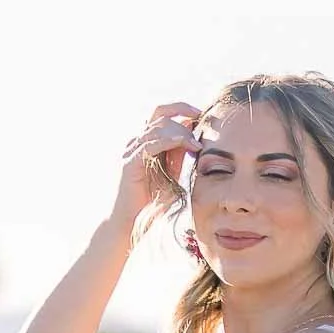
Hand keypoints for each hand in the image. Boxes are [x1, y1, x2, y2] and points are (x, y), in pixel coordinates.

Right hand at [112, 100, 203, 227]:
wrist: (133, 222)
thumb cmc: (152, 203)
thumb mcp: (172, 175)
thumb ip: (179, 157)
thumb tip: (193, 139)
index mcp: (148, 143)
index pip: (163, 115)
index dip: (182, 110)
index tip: (203, 115)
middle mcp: (138, 142)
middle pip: (160, 114)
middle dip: (183, 114)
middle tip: (203, 124)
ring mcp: (132, 151)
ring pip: (157, 126)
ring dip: (180, 131)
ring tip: (197, 144)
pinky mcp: (130, 163)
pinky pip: (150, 144)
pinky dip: (168, 140)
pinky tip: (184, 143)